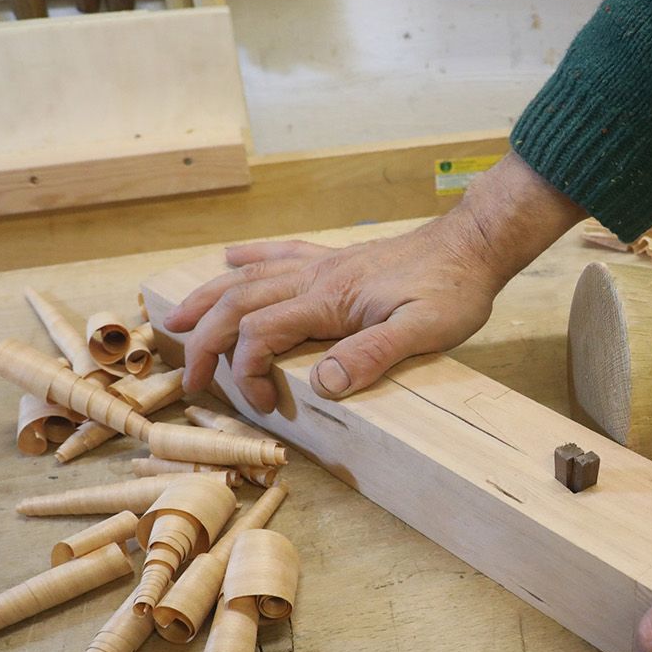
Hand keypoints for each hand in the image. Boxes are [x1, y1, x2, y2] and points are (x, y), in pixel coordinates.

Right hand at [164, 153, 584, 411]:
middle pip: (239, 305)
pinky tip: (229, 258)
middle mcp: (316, 278)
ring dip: (209, 300)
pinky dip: (248, 258)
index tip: (264, 404)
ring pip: (248, 278)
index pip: (262, 335)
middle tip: (189, 378)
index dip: (249, 372)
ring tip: (176, 319)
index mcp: (330, 300)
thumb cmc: (454, 291)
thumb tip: (323, 385)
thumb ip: (372, 355)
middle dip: (206, 341)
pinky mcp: (337, 260)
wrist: (474, 246)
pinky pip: (280, 254)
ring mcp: (324, 265)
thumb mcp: (424, 332)